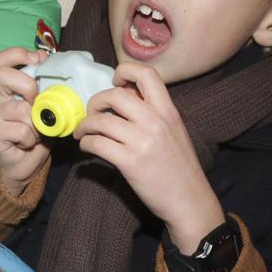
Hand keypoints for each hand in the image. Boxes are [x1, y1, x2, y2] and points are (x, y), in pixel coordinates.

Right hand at [0, 46, 49, 198]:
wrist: (26, 162)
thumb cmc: (36, 129)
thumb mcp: (44, 104)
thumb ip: (46, 85)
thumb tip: (52, 63)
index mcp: (8, 86)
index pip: (0, 61)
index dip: (17, 54)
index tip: (38, 60)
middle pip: (3, 75)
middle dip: (28, 85)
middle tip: (37, 100)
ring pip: (20, 109)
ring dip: (36, 121)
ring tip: (37, 130)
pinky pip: (22, 131)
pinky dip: (32, 138)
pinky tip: (29, 142)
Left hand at [72, 60, 224, 252]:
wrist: (189, 200)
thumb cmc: (179, 167)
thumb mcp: (173, 131)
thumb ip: (152, 112)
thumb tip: (124, 95)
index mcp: (168, 111)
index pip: (146, 74)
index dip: (125, 71)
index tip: (115, 82)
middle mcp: (156, 121)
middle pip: (115, 95)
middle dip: (96, 102)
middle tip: (92, 113)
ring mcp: (142, 142)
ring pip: (101, 120)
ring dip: (85, 125)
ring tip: (82, 132)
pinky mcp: (130, 162)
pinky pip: (97, 143)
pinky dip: (85, 143)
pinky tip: (87, 147)